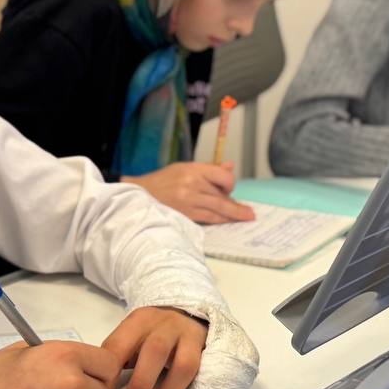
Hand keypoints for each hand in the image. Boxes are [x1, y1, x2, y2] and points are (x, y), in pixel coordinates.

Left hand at [102, 306, 208, 388]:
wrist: (186, 313)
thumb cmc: (151, 333)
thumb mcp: (132, 337)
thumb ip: (118, 357)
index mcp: (137, 321)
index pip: (118, 345)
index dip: (109, 374)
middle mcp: (162, 323)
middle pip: (153, 351)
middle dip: (140, 383)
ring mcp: (184, 333)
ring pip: (178, 361)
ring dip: (164, 387)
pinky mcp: (199, 344)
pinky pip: (192, 369)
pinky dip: (178, 386)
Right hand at [122, 162, 255, 223]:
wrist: (139, 195)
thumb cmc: (162, 182)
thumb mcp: (183, 168)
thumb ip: (208, 169)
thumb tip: (230, 167)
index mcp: (193, 169)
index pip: (222, 176)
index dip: (229, 184)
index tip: (228, 189)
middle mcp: (192, 183)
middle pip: (222, 196)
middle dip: (236, 206)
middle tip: (250, 213)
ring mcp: (188, 200)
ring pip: (218, 209)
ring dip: (233, 214)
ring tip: (245, 217)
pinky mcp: (185, 214)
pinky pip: (208, 218)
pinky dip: (220, 220)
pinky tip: (228, 221)